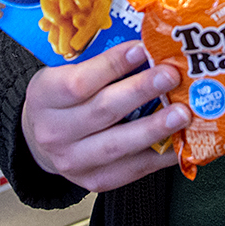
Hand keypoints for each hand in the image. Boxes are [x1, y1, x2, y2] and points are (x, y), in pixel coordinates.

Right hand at [22, 42, 189, 191]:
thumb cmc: (62, 99)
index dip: (112, 65)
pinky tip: (180, 141)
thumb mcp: (64, 73)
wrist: (42, 140)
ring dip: (154, 128)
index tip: (142, 48)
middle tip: (170, 76)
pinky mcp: (95, 181)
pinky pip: (132, 169)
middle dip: (140, 91)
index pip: (78, 82)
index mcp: (44, 96)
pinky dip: (159, 155)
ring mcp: (74, 161)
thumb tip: (147, 44)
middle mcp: (54, 132)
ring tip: (182, 113)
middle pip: (102, 111)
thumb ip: (98, 63)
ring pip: (118, 145)